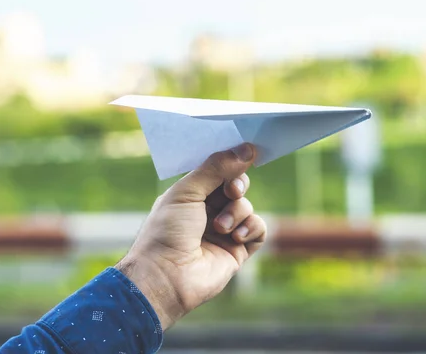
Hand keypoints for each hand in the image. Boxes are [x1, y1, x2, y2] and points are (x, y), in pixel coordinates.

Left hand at [115, 143, 265, 328]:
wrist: (166, 276)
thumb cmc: (167, 231)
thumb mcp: (187, 191)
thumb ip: (216, 168)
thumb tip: (247, 148)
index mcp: (190, 194)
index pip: (217, 171)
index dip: (230, 163)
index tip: (244, 153)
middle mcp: (207, 211)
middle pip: (236, 186)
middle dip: (237, 186)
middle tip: (231, 191)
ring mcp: (223, 231)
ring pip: (247, 207)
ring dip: (237, 213)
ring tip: (220, 227)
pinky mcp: (237, 250)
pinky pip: (259, 229)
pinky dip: (252, 228)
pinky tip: (236, 236)